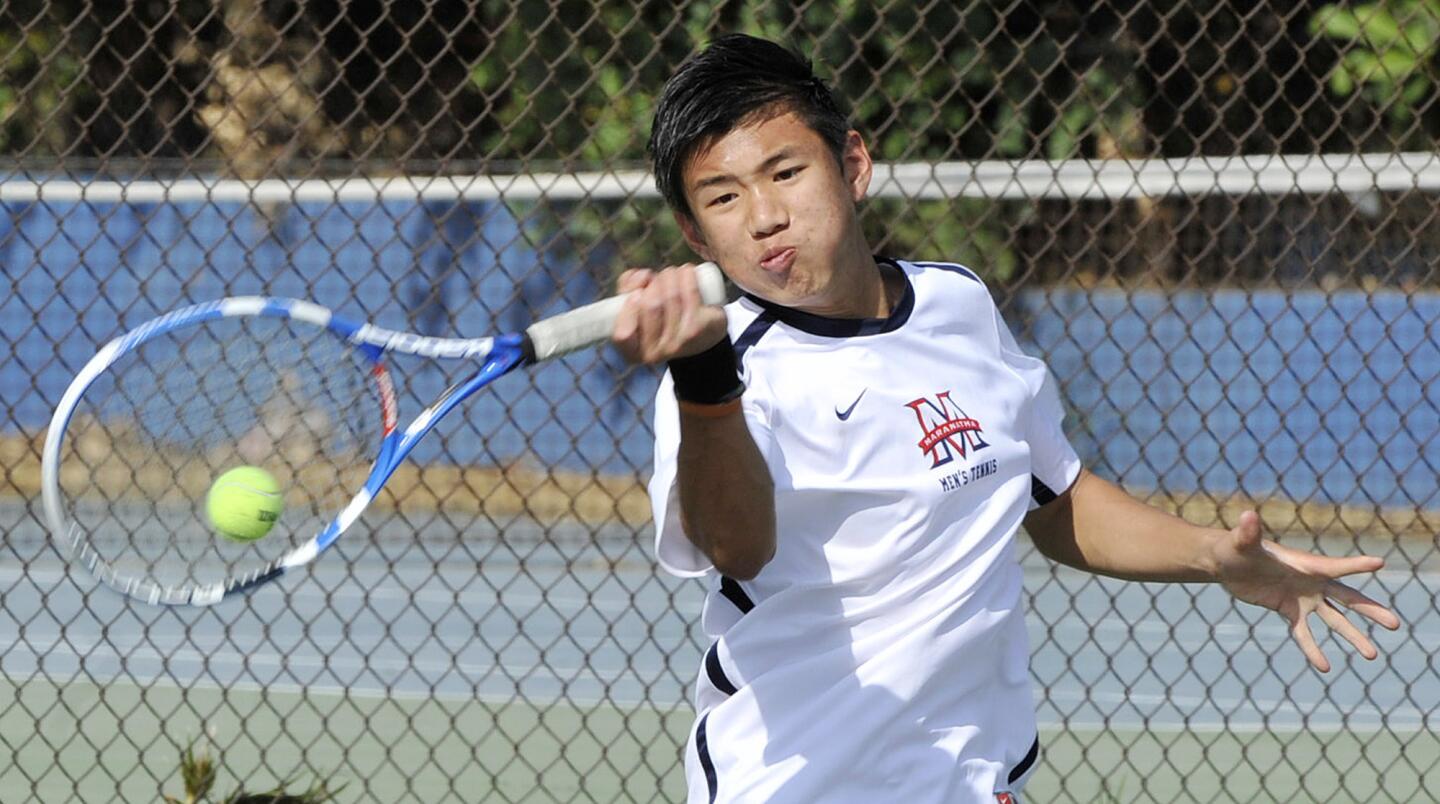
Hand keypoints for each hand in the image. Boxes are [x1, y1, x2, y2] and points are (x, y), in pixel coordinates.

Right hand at [612, 263, 728, 364]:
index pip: (623, 335)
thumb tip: (642, 276)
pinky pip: (690, 294)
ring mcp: (678, 343)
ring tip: (672, 274)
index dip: (628, 310)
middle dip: (653, 283)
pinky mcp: (698, 330)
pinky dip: (687, 276)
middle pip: (650, 306)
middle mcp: (655, 353)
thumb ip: (627, 288)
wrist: (704, 333)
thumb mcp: (636, 306)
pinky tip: (687, 271)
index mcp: (634, 351)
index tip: (636, 293)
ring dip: (670, 275)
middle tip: (658, 280)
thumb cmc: (661, 316)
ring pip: (671, 296)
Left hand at [1215, 511, 1401, 671]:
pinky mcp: (1288, 610)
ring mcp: (1302, 597)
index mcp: (1305, 564)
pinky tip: (1324, 667)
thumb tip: (1247, 516)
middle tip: (1395, 625)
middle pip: (1347, 597)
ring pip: (1334, 620)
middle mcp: (1311, 581)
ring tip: (1372, 656)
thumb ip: (1248, 532)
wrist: (1226, 563)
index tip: (1379, 563)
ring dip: (1352, 636)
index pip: (1335, 566)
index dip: (1356, 565)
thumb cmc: (1235, 547)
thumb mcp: (1242, 542)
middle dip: (1370, 610)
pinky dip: (1313, 649)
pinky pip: (1304, 633)